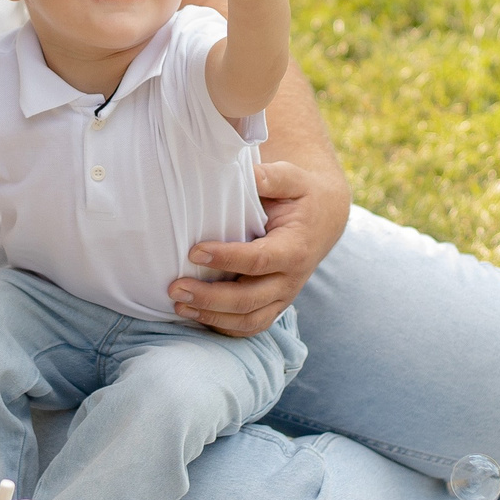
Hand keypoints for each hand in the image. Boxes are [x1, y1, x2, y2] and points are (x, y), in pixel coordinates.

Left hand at [169, 158, 348, 335]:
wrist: (324, 219)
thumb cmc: (301, 196)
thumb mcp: (292, 179)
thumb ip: (269, 177)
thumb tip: (243, 172)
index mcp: (294, 248)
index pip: (259, 260)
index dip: (226, 259)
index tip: (194, 251)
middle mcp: (291, 279)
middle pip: (249, 299)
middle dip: (210, 297)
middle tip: (175, 287)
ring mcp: (283, 297)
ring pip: (248, 320)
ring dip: (211, 316)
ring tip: (179, 304)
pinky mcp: (275, 305)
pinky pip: (250, 327)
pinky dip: (223, 326)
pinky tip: (195, 315)